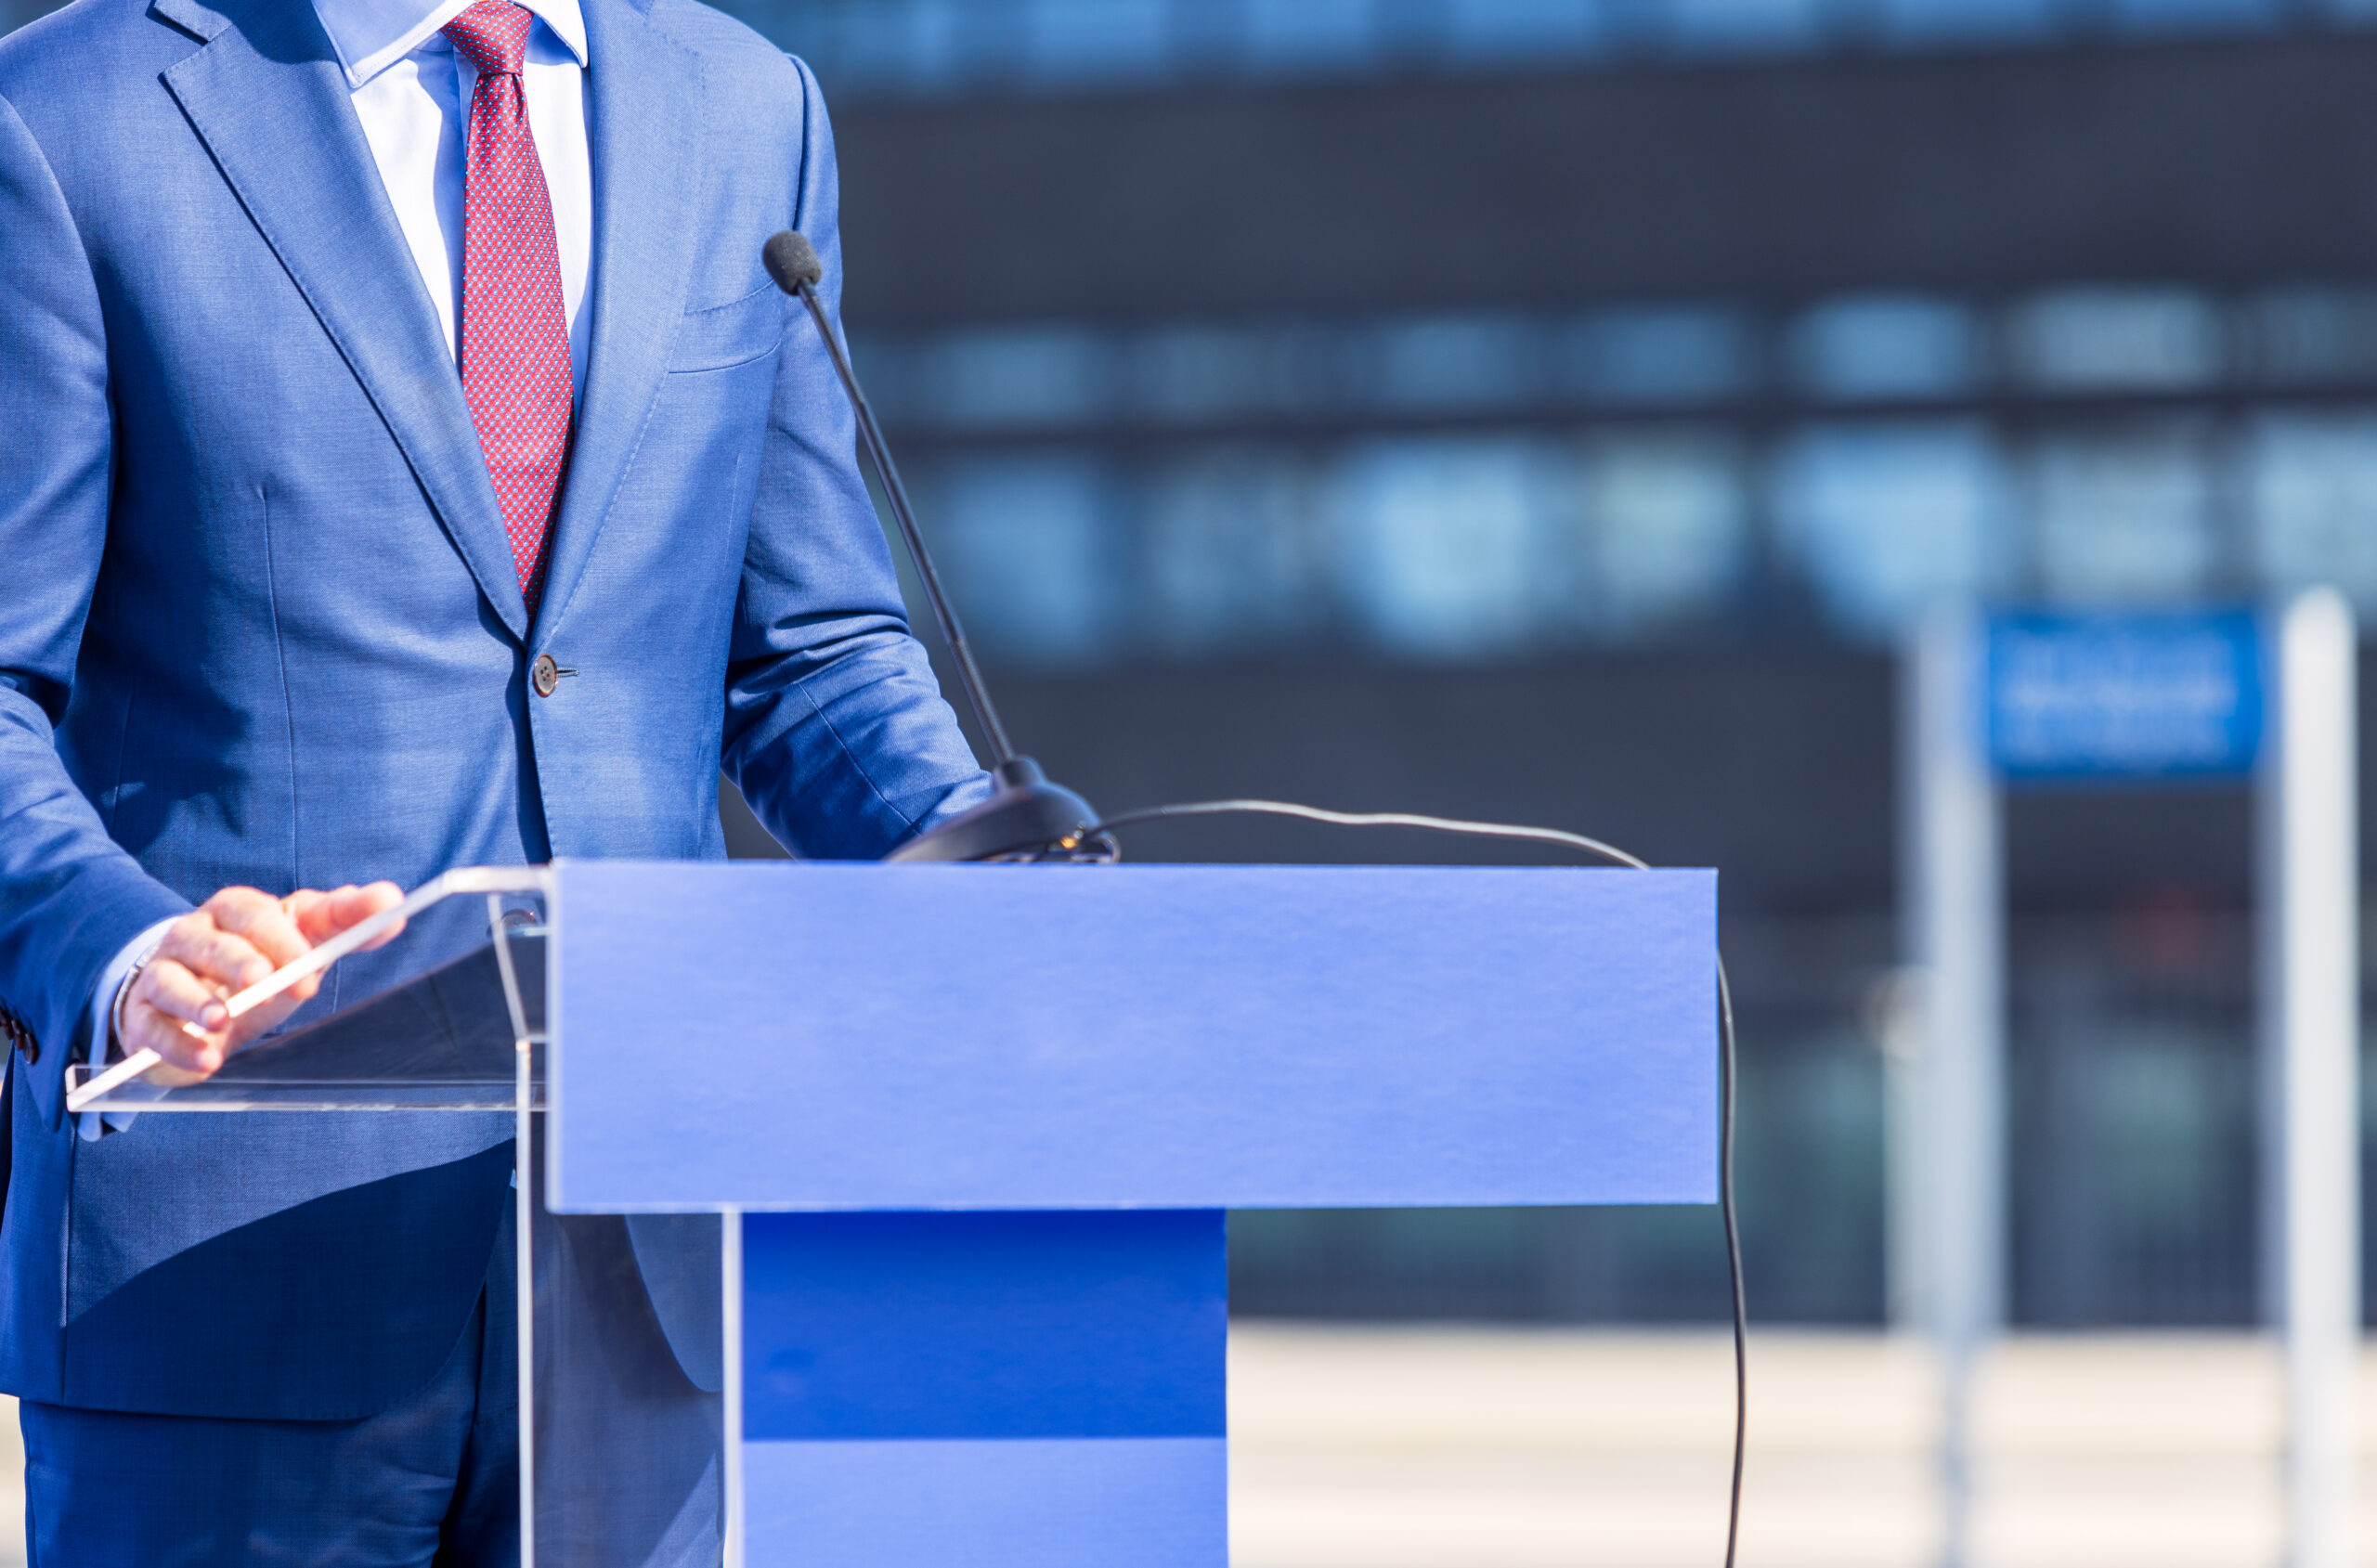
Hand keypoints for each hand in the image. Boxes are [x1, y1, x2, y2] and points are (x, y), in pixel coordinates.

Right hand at [120, 883, 405, 1085]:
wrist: (201, 1005)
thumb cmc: (264, 963)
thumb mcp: (304, 941)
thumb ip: (346, 922)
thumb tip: (392, 902)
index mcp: (235, 911)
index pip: (256, 914)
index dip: (282, 938)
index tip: (310, 967)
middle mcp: (193, 935)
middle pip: (211, 942)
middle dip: (238, 961)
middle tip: (263, 982)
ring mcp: (162, 974)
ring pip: (172, 981)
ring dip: (197, 1002)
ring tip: (222, 1020)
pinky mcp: (143, 1016)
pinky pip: (152, 1027)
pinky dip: (177, 1044)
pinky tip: (206, 1059)